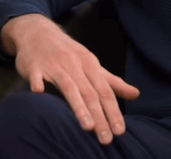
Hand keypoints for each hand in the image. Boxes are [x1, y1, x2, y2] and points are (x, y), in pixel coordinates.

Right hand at [0, 14, 139, 144]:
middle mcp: (74, 64)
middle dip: (100, 116)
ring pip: (68, 87)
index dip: (113, 111)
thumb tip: (136, 94)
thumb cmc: (68, 53)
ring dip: (78, 106)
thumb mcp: (92, 64)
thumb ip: (112, 82)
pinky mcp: (34, 66)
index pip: (105, 91)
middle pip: (90, 93)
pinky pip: (36, 76)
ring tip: (88, 126)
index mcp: (90, 64)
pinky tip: (40, 93)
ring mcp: (54, 64)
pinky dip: (37, 83)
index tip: (119, 131)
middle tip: (106, 138)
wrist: (39, 33)